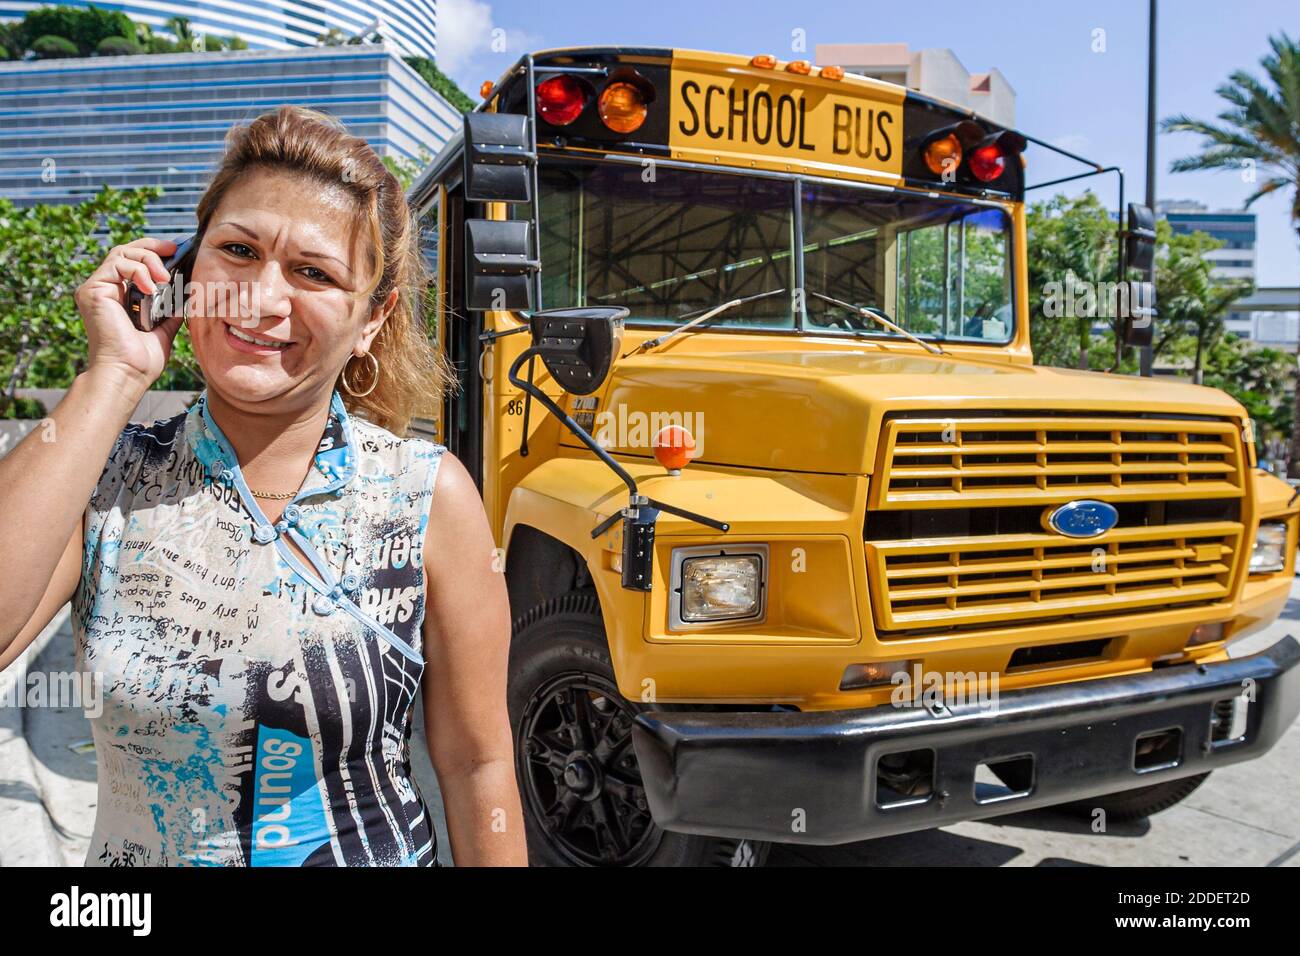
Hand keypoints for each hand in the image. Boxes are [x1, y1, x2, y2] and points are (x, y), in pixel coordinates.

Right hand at [74, 237, 187, 390]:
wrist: (129, 373)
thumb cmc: (142, 359)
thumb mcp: (164, 329)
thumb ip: (170, 310)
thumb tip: (186, 294)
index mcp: (120, 297)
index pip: (133, 262)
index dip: (154, 253)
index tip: (177, 251)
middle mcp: (106, 290)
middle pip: (125, 252)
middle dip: (152, 248)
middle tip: (174, 251)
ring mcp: (96, 289)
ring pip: (121, 254)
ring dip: (148, 260)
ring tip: (165, 279)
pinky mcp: (92, 291)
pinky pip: (116, 264)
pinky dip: (138, 270)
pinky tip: (152, 287)